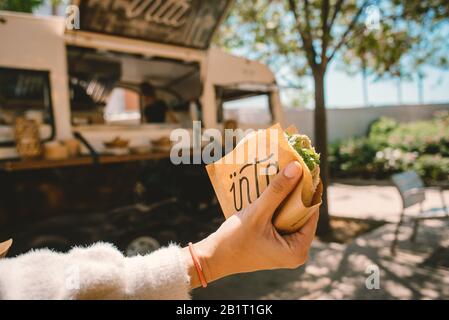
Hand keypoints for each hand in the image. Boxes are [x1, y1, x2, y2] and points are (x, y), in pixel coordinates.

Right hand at [183, 161, 319, 287]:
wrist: (213, 258)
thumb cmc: (234, 240)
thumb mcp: (257, 213)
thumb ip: (278, 191)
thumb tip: (297, 168)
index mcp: (298, 250)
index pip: (312, 213)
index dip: (308, 190)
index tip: (305, 168)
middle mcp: (297, 252)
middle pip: (302, 215)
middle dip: (296, 193)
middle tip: (292, 169)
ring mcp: (286, 250)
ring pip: (291, 217)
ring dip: (286, 199)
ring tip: (282, 176)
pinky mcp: (276, 245)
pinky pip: (282, 222)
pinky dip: (277, 207)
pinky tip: (272, 191)